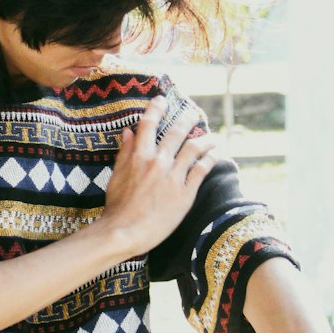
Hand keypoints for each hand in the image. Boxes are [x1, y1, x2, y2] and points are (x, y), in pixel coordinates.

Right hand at [103, 96, 216, 259]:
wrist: (125, 232)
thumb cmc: (117, 206)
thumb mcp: (116, 175)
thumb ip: (125, 152)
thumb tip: (129, 131)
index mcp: (139, 156)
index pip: (149, 124)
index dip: (156, 109)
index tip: (161, 100)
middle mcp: (158, 162)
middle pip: (176, 132)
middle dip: (186, 118)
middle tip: (194, 111)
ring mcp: (173, 177)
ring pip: (194, 149)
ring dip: (205, 139)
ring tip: (212, 136)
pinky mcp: (185, 193)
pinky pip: (202, 170)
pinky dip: (211, 158)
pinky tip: (217, 153)